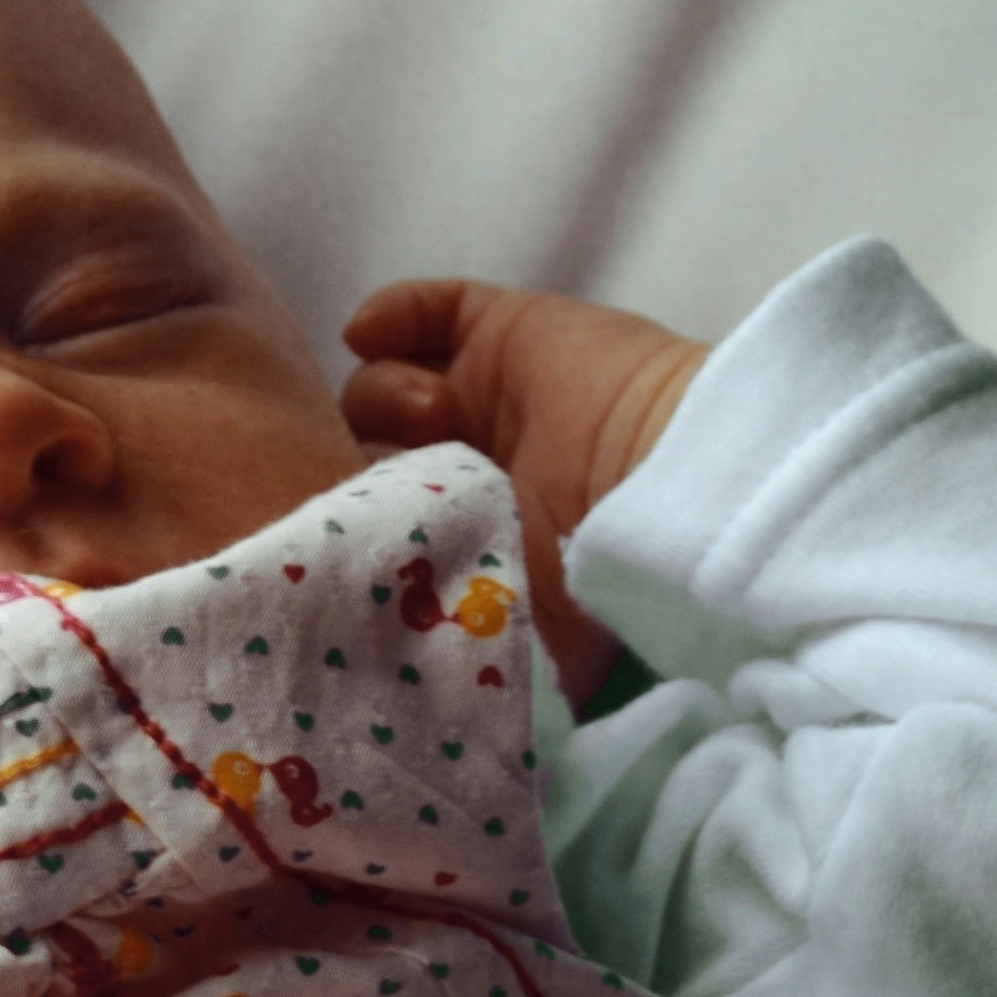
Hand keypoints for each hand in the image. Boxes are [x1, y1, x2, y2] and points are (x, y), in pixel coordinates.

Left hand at [341, 271, 707, 702]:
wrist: (654, 502)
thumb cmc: (584, 589)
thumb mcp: (491, 637)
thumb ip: (425, 642)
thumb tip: (373, 686)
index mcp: (467, 544)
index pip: (371, 525)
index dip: (343, 523)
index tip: (341, 531)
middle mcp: (471, 472)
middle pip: (363, 454)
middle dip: (359, 460)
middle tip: (393, 478)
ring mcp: (486, 400)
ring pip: (381, 386)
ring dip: (385, 395)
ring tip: (438, 414)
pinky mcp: (504, 333)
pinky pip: (422, 310)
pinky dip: (388, 316)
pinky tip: (375, 336)